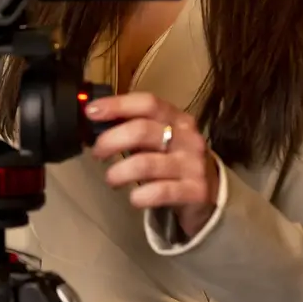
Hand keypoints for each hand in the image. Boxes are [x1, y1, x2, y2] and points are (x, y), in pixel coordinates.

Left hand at [86, 91, 219, 235]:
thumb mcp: (160, 138)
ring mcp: (193, 164)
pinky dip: (140, 196)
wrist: (211, 192)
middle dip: (110, 141)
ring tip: (111, 179)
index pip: (147, 103)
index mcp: (176, 118)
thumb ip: (133, 128)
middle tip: (98, 153)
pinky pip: (161, 192)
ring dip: (119, 172)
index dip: (117, 105)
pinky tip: (134, 198)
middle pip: (141, 130)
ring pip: (145, 164)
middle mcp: (187, 137)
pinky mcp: (195, 191)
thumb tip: (95, 121)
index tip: (91, 112)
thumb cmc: (174, 160)